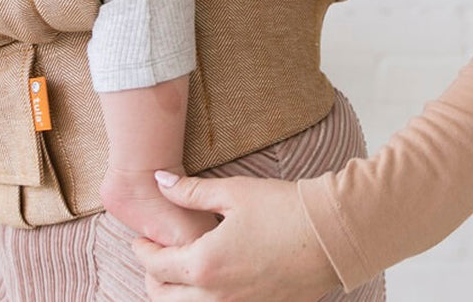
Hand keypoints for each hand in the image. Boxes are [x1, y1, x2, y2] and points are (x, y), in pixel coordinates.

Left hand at [132, 172, 338, 300]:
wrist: (331, 235)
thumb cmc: (283, 209)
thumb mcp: (233, 193)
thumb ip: (190, 192)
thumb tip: (159, 183)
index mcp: (205, 264)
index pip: (157, 266)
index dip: (144, 251)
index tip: (140, 240)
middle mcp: (217, 297)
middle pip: (165, 300)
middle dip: (154, 278)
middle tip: (155, 257)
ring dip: (175, 295)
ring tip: (179, 269)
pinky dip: (202, 300)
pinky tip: (209, 280)